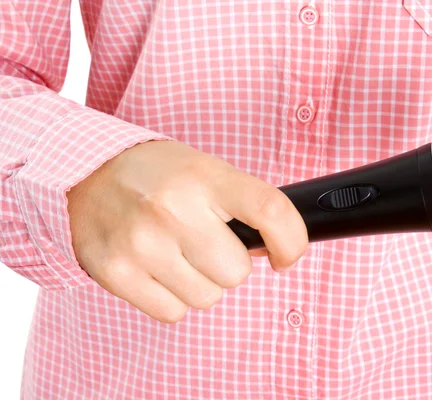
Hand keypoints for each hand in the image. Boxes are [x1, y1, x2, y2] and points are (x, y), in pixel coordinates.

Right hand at [66, 140, 307, 322]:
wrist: (84, 173)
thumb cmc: (156, 175)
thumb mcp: (204, 169)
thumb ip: (242, 203)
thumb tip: (277, 249)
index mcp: (204, 176)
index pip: (269, 211)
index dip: (292, 241)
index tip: (286, 256)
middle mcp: (173, 208)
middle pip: (237, 272)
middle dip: (229, 263)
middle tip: (205, 241)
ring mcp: (142, 243)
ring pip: (207, 297)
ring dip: (201, 282)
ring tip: (177, 251)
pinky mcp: (116, 272)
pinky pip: (174, 312)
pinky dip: (173, 297)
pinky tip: (157, 268)